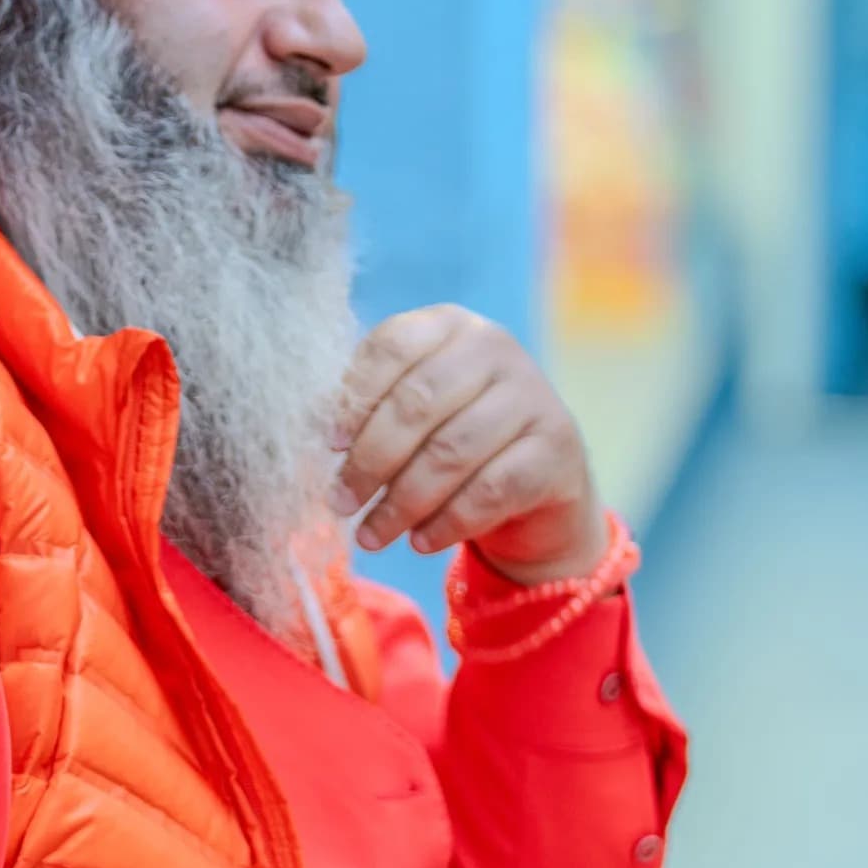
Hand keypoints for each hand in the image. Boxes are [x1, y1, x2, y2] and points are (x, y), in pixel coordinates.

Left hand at [328, 305, 606, 585]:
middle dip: (370, 460)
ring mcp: (533, 397)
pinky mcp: (557, 450)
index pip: (393, 346)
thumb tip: (310, 430)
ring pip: (451, 452)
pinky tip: (420, 541)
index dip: (354, 397)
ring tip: (370, 535)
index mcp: (450, 326)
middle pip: (418, 402)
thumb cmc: (452, 441)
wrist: (537, 486)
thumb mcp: (413, 413)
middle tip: (340, 501)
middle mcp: (496, 349)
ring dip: (401, 502)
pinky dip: (446, 523)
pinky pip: (489, 491)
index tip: (327, 444)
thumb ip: (369, 408)